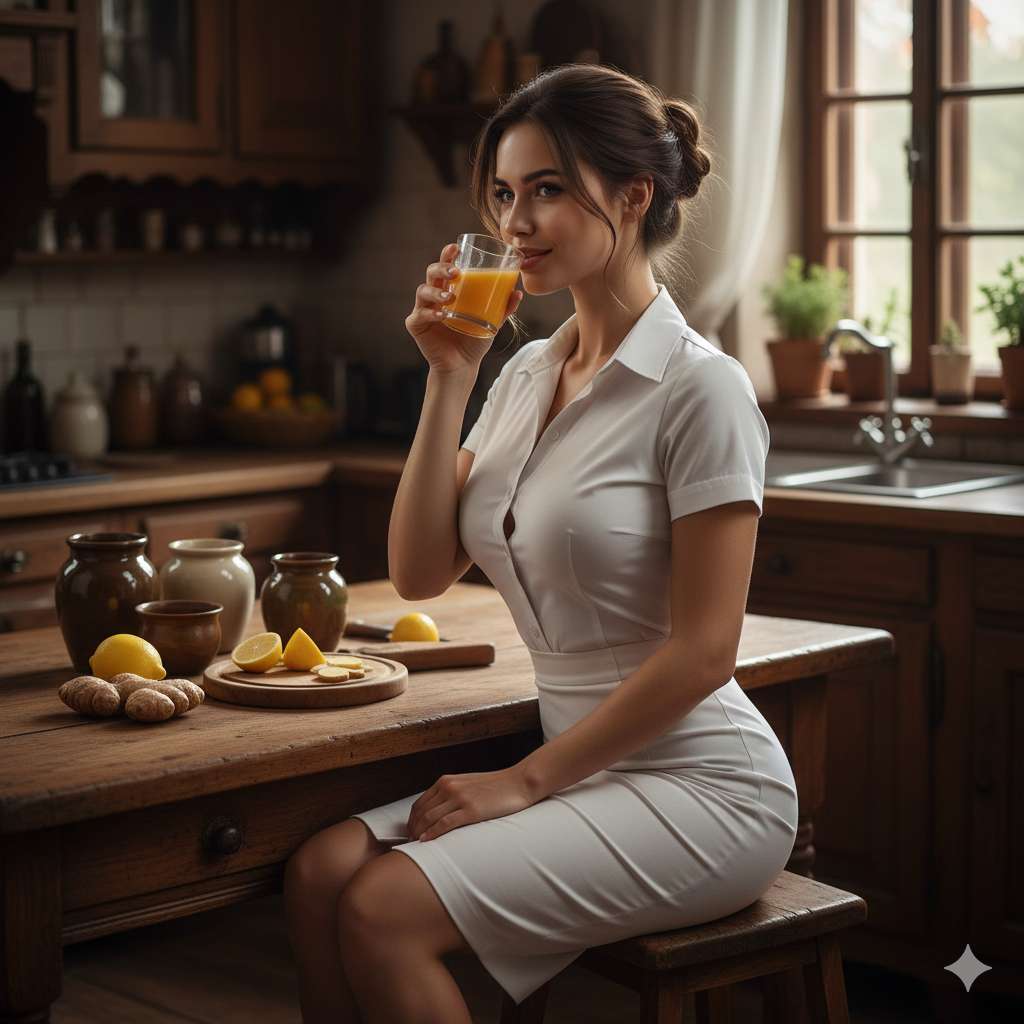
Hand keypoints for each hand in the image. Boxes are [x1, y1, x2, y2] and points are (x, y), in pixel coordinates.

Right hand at [405, 243, 522, 374]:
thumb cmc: (474, 339)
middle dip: (441, 268)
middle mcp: (434, 296)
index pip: (445, 266)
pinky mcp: (416, 326)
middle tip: (456, 272)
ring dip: (436, 292)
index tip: (456, 247)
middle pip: (432, 273)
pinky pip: (419, 316)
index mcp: (449, 289)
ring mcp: (423, 309)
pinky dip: (430, 314)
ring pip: (423, 291)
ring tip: (450, 299)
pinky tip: (441, 316)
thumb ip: (504, 308)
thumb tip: (518, 292)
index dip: (447, 254)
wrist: (463, 365)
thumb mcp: (492, 322)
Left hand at [407, 767, 534, 841]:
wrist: (519, 782)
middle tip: (410, 846)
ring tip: (416, 848)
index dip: (411, 822)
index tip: (411, 835)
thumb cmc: (496, 787)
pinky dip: (432, 834)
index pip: (418, 804)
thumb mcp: (467, 785)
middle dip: (412, 832)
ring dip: (418, 835)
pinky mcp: (471, 810)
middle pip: (420, 813)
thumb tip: (438, 814)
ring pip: (429, 819)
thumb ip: (451, 795)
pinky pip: (445, 824)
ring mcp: (460, 798)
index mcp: (446, 781)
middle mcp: (449, 787)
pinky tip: (427, 842)